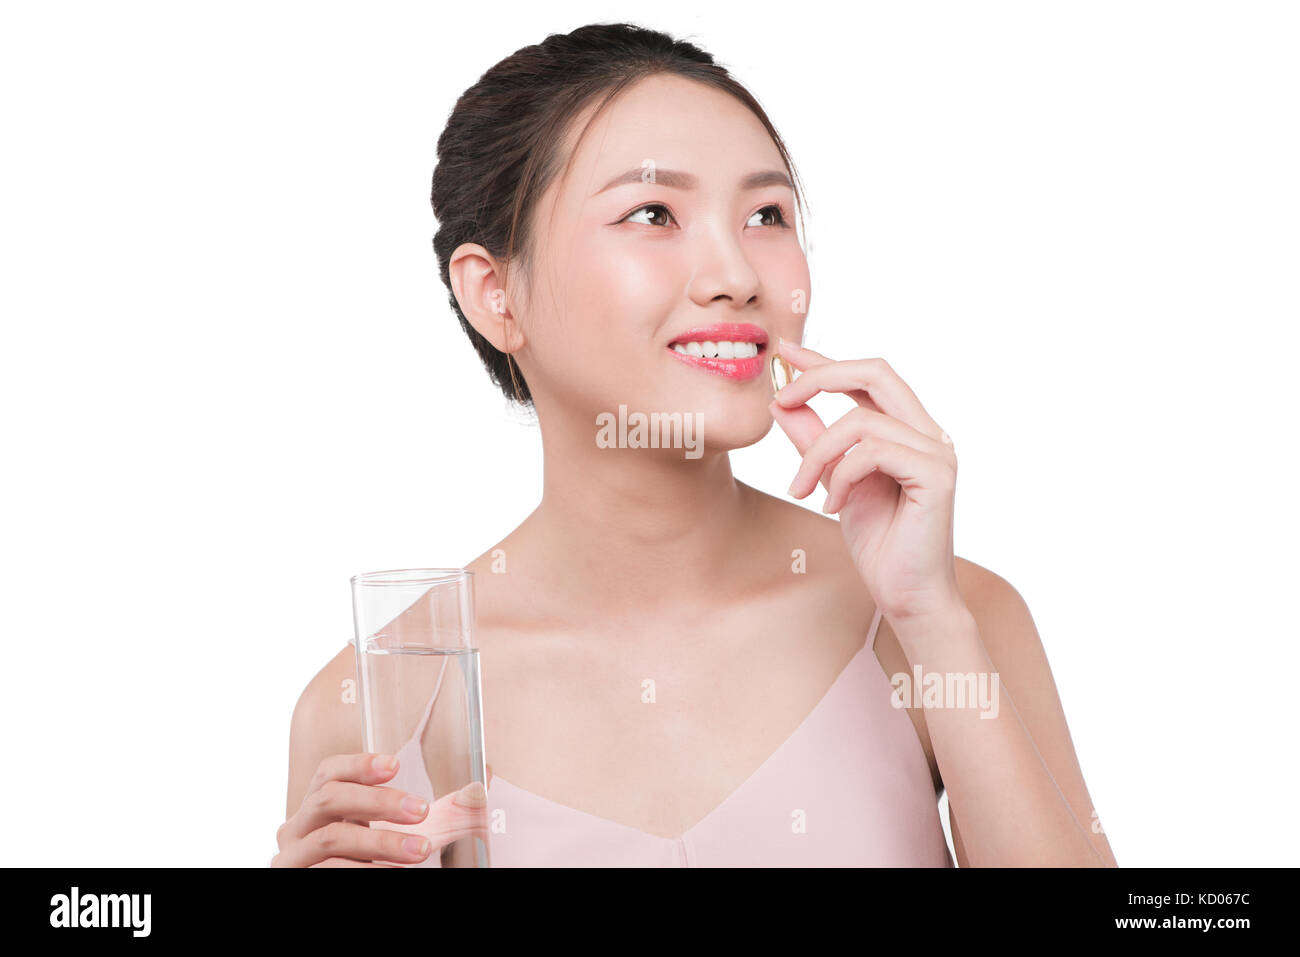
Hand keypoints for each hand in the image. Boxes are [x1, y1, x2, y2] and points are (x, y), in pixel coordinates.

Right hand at [272, 752, 491, 866]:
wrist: (341, 892)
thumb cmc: (368, 865)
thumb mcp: (396, 836)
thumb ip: (430, 816)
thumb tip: (480, 791)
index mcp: (319, 807)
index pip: (329, 772)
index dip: (360, 764)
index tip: (396, 765)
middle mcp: (296, 827)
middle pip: (330, 798)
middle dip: (379, 801)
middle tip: (421, 812)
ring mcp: (290, 857)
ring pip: (332, 838)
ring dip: (381, 842)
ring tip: (421, 852)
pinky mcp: (289, 880)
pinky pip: (326, 871)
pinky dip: (361, 870)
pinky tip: (390, 873)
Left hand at [768, 339, 963, 623]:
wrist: (908, 597)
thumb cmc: (880, 544)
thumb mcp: (834, 482)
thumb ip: (814, 442)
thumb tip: (782, 404)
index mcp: (908, 430)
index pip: (867, 377)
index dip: (825, 360)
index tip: (784, 353)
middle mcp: (929, 433)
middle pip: (877, 371)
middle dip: (821, 376)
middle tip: (782, 399)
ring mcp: (937, 452)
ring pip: (861, 421)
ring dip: (817, 454)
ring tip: (801, 489)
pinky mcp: (936, 476)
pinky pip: (872, 452)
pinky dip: (841, 476)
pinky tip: (832, 506)